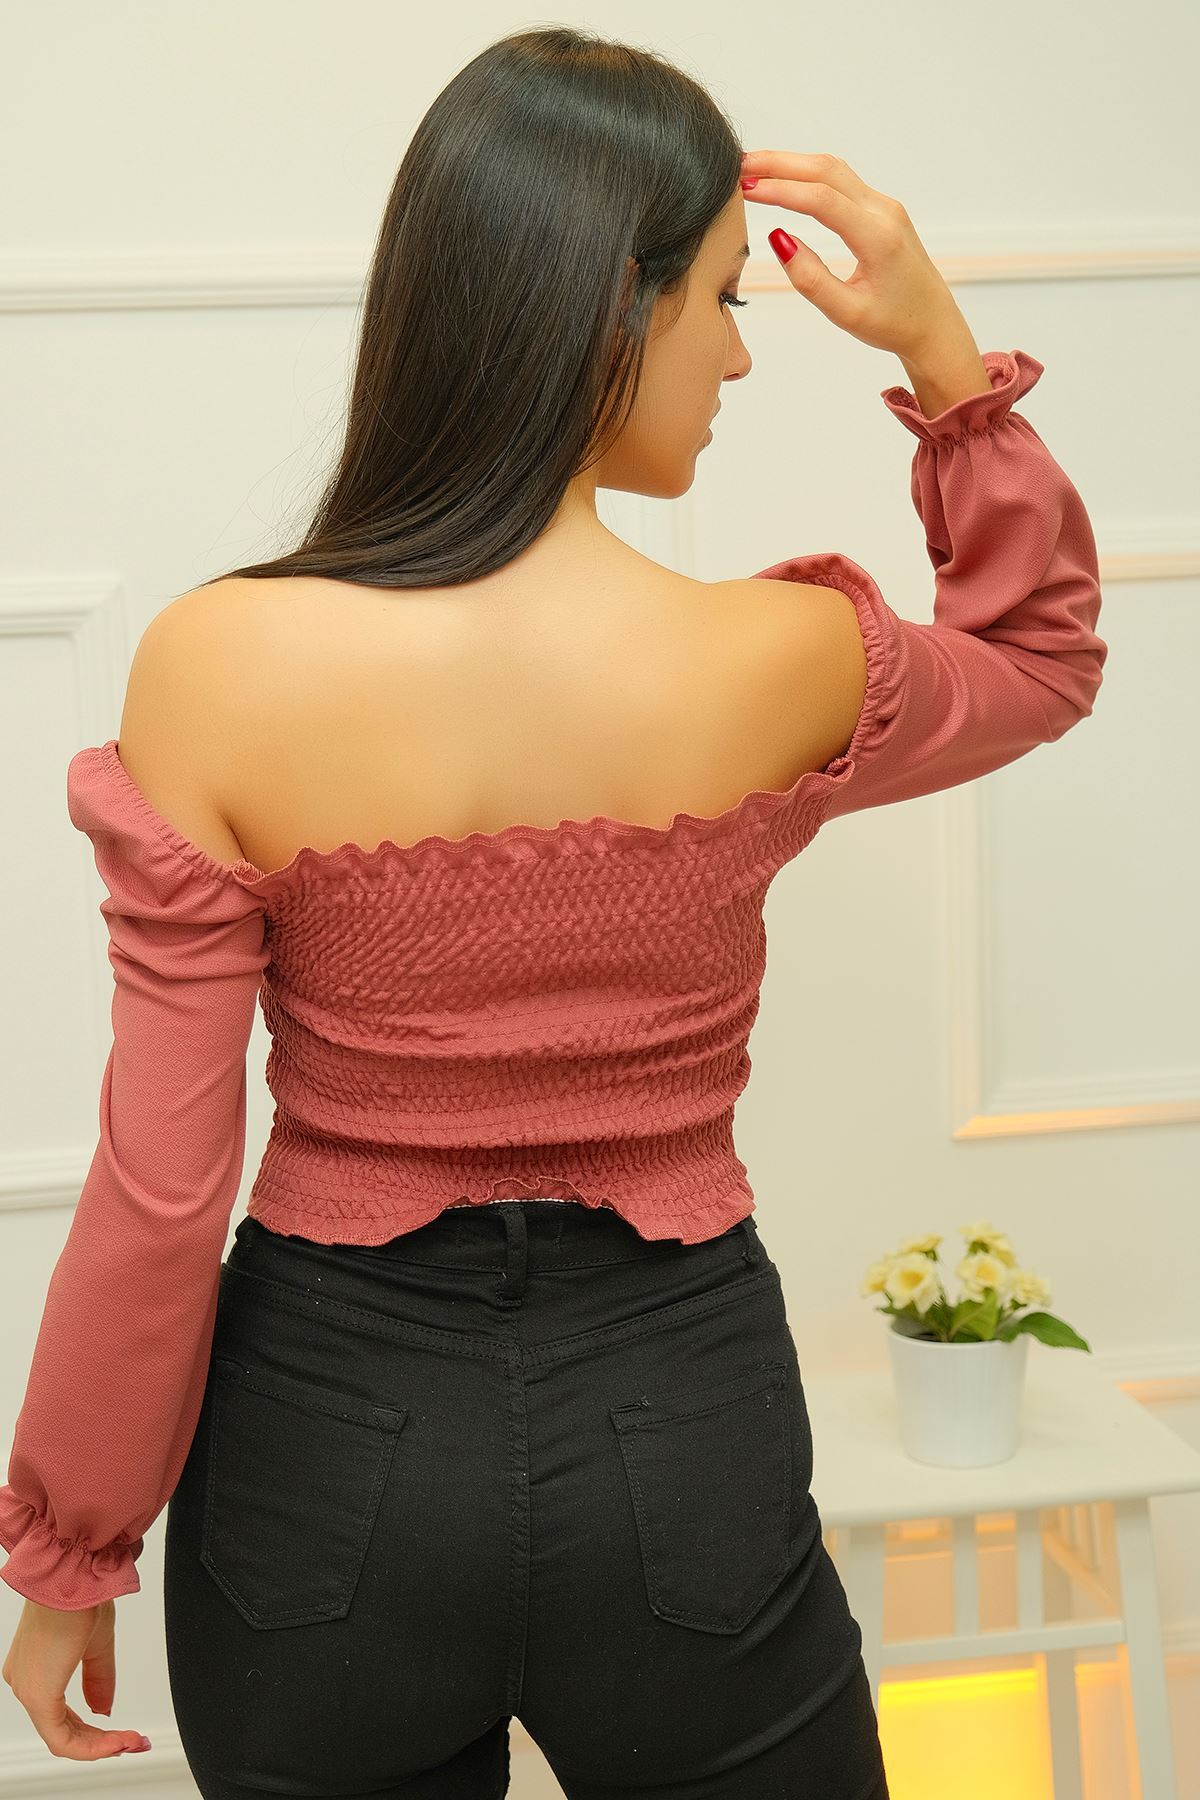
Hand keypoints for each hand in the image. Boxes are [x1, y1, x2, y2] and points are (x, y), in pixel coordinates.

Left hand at [2, 1597, 149, 1759]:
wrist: (73, 1576)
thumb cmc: (81, 1594)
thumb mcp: (96, 1643)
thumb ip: (98, 1679)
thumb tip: (102, 1711)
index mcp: (35, 1666)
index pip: (61, 1714)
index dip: (93, 1729)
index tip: (122, 1732)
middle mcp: (24, 1681)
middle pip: (62, 1729)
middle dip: (101, 1742)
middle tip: (132, 1742)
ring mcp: (28, 1690)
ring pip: (61, 1737)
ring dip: (101, 1746)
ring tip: (131, 1742)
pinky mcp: (38, 1696)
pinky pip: (62, 1739)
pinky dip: (93, 1746)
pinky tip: (118, 1742)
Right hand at [739, 150, 970, 362]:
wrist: (934, 325)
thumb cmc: (894, 324)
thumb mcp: (846, 312)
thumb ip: (810, 278)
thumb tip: (778, 238)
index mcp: (877, 237)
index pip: (821, 200)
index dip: (780, 190)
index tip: (744, 189)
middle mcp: (884, 212)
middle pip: (826, 170)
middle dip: (780, 163)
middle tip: (738, 165)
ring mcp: (884, 206)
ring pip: (833, 169)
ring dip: (792, 164)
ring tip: (754, 169)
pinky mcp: (880, 209)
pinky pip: (841, 180)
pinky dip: (808, 174)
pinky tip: (785, 179)